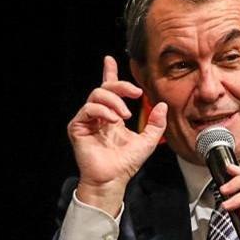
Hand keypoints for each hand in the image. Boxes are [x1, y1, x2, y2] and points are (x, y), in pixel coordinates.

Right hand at [67, 56, 166, 215]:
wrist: (113, 179)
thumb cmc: (126, 164)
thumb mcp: (148, 141)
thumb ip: (156, 123)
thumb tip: (162, 105)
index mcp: (111, 116)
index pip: (109, 91)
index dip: (109, 73)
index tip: (109, 59)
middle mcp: (98, 116)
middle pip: (105, 88)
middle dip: (121, 86)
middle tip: (136, 93)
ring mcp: (87, 121)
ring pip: (96, 95)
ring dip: (114, 101)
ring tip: (124, 115)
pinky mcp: (77, 127)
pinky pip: (88, 109)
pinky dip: (103, 111)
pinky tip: (113, 120)